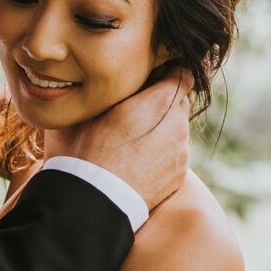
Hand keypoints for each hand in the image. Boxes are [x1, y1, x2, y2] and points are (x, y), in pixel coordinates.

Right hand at [47, 68, 192, 208]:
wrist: (96, 199)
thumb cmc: (87, 150)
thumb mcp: (91, 108)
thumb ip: (112, 88)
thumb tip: (106, 75)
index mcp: (160, 101)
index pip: (183, 72)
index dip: (170, 71)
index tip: (154, 74)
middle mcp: (178, 124)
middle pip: (180, 100)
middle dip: (163, 99)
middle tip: (137, 105)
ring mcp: (181, 151)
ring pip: (177, 128)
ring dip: (163, 127)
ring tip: (134, 136)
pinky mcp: (179, 174)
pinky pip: (174, 153)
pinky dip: (162, 151)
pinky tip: (138, 158)